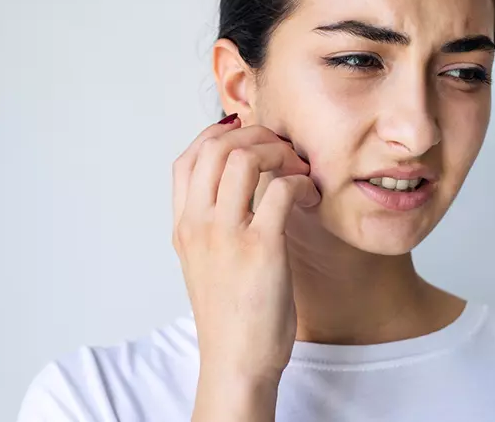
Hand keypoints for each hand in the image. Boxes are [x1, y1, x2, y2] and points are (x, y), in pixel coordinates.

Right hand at [171, 116, 319, 416]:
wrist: (235, 360)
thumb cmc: (228, 314)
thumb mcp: (203, 264)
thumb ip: (210, 225)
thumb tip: (234, 189)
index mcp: (183, 227)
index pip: (187, 159)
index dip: (217, 135)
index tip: (247, 134)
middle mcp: (199, 224)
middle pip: (217, 147)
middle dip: (255, 135)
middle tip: (282, 148)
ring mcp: (227, 234)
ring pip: (246, 158)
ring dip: (279, 153)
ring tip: (298, 169)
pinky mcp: (261, 248)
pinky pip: (281, 190)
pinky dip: (300, 182)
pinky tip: (310, 195)